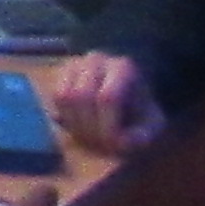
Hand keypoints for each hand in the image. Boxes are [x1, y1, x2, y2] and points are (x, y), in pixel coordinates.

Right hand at [49, 52, 166, 159]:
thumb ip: (143, 134)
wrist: (126, 95)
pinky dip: (64, 117)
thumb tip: (122, 142)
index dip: (108, 125)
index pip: (108, 97)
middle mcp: (96, 60)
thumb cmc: (138, 111)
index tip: (115, 144)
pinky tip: (79, 127)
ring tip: (89, 137)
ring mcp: (74, 64)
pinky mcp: (59, 74)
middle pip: (81, 96)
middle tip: (99, 145)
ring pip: (64, 97)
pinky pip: (53, 99)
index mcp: (124, 67)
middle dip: (88, 127)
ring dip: (74, 124)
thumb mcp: (151, 124)